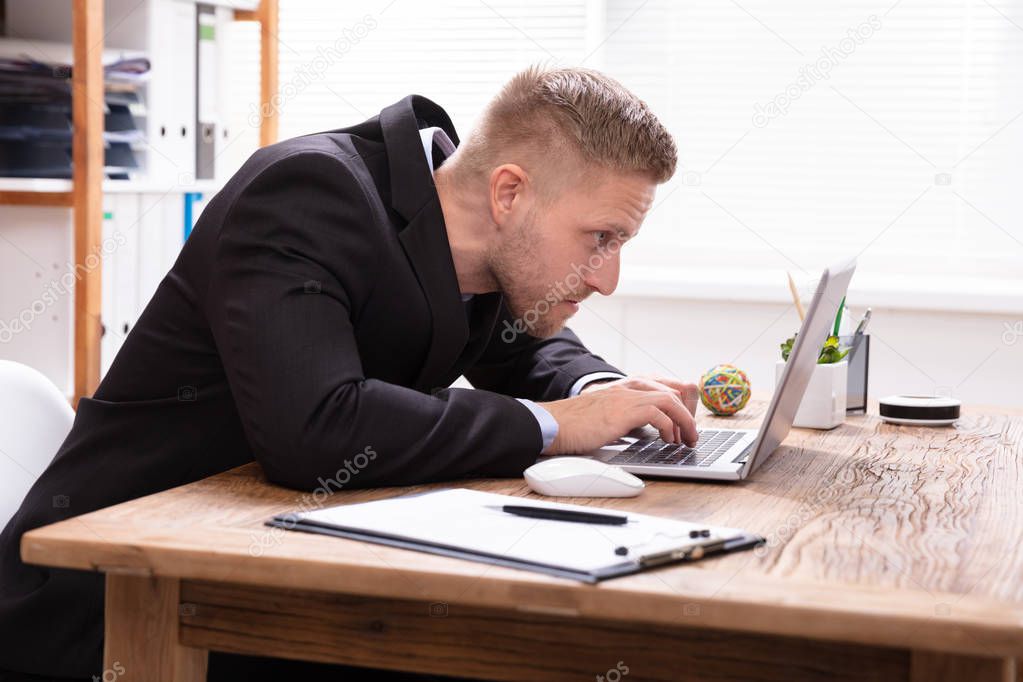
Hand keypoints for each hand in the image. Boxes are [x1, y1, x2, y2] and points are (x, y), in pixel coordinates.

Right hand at [539, 375, 699, 454]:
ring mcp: (628, 396)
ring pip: (672, 401)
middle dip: (688, 414)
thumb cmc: (576, 424)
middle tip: (691, 435)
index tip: (686, 422)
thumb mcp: (607, 414)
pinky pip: (661, 415)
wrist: (555, 424)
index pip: (665, 384)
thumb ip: (626, 415)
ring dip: (685, 422)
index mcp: (626, 385)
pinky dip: (670, 428)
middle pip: (675, 390)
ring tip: (686, 440)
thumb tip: (647, 429)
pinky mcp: (626, 410)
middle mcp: (630, 386)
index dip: (682, 402)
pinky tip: (668, 441)